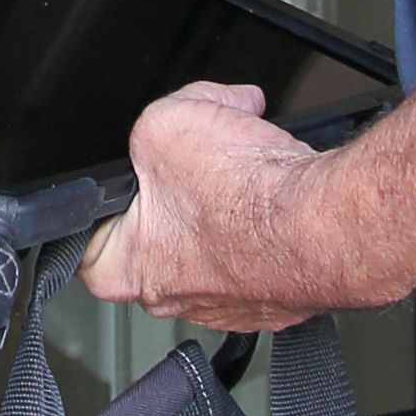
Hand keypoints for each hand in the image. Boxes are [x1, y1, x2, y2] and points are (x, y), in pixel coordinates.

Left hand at [78, 78, 342, 329]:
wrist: (322, 224)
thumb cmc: (244, 195)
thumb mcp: (164, 122)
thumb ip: (159, 120)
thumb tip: (191, 111)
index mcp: (132, 268)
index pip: (93, 248)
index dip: (109, 208)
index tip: (128, 187)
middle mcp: (179, 297)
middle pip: (163, 236)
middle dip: (182, 191)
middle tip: (202, 164)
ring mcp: (232, 304)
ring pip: (218, 242)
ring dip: (231, 205)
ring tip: (249, 171)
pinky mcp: (277, 299)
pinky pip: (263, 252)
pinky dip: (271, 221)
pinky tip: (278, 191)